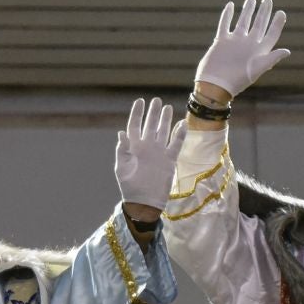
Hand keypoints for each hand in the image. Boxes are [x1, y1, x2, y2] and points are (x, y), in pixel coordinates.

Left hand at [113, 97, 186, 214]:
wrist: (144, 202)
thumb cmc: (130, 186)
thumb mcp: (122, 168)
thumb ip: (122, 150)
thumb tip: (121, 133)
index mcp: (133, 147)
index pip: (135, 126)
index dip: (137, 113)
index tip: (140, 101)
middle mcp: (146, 147)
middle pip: (150, 125)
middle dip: (153, 113)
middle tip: (156, 100)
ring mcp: (158, 152)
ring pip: (163, 131)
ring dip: (165, 120)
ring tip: (167, 108)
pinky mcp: (169, 160)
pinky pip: (176, 144)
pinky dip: (179, 134)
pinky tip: (182, 124)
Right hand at [193, 0, 288, 97]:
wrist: (216, 85)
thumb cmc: (238, 80)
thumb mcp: (257, 69)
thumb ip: (271, 58)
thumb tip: (287, 51)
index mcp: (259, 51)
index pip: (271, 34)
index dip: (277, 24)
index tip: (281, 12)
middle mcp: (248, 45)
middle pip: (258, 25)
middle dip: (264, 12)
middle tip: (268, 0)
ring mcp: (234, 42)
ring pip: (243, 22)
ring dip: (247, 11)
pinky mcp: (221, 41)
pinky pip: (224, 25)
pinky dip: (227, 15)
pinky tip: (230, 5)